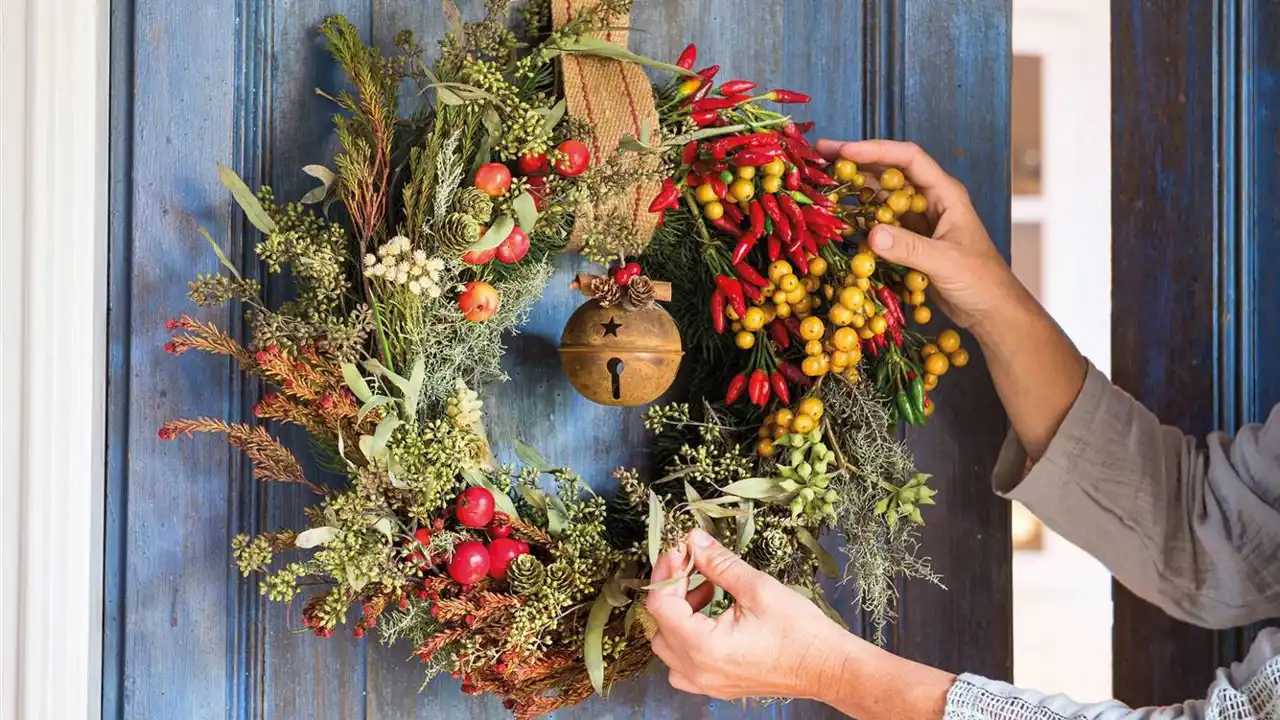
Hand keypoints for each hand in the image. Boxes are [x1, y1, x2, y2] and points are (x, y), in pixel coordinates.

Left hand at [645, 529, 861, 700]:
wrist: (827, 667)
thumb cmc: (799, 632)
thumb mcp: (757, 588)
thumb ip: (719, 564)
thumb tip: (693, 540)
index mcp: (704, 647)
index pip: (660, 605)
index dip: (667, 571)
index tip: (680, 548)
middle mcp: (697, 670)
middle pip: (660, 624)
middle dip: (671, 588)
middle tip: (690, 562)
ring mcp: (705, 682)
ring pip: (668, 644)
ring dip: (678, 611)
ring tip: (706, 587)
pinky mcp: (716, 684)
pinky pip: (683, 662)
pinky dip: (687, 635)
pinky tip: (710, 613)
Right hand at [816, 139, 1085, 459]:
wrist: (991, 311)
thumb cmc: (980, 281)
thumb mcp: (944, 262)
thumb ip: (908, 248)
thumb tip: (871, 234)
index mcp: (945, 194)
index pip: (908, 159)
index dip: (875, 150)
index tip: (844, 151)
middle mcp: (930, 200)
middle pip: (889, 171)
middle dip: (855, 162)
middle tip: (821, 154)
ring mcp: (919, 221)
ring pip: (881, 195)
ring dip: (854, 187)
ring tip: (823, 179)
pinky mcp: (910, 241)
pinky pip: (880, 222)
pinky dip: (859, 217)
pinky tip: (838, 216)